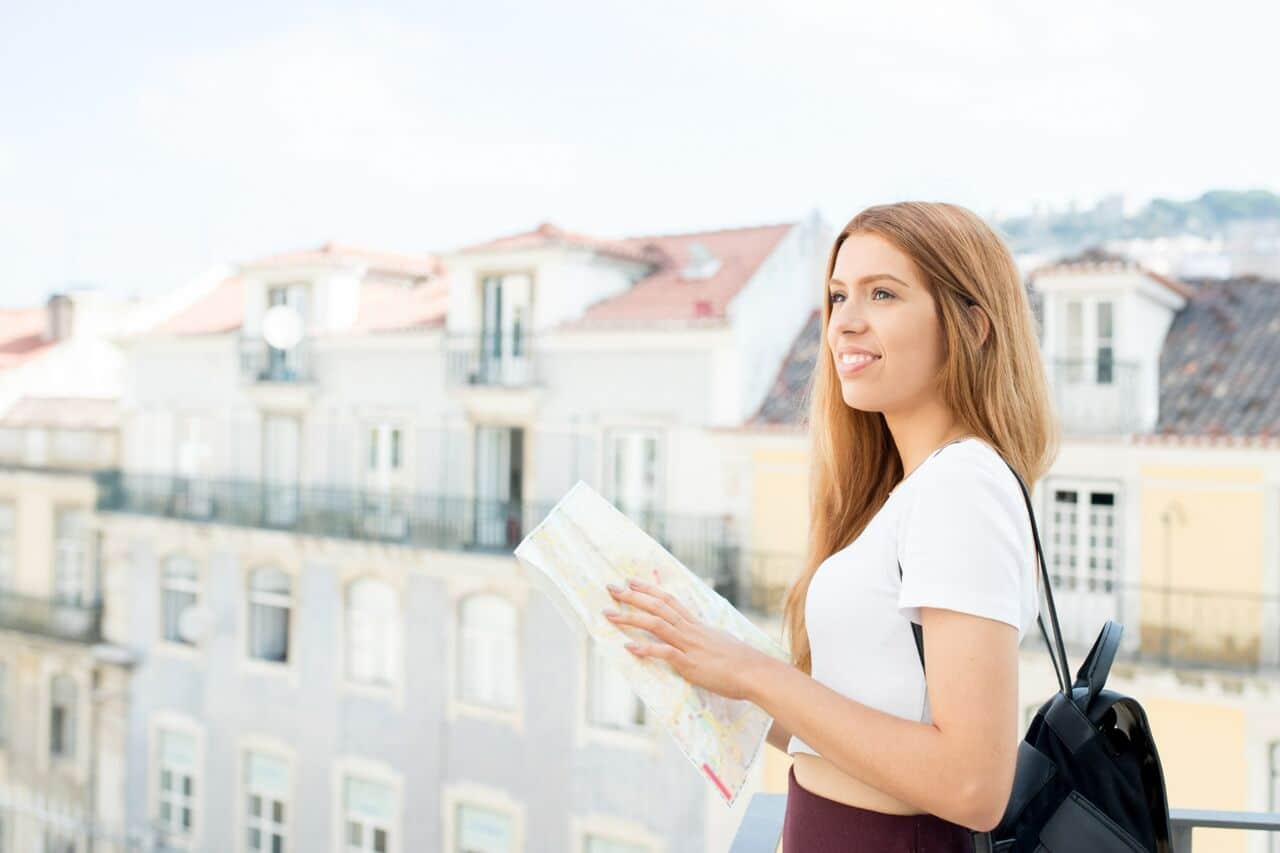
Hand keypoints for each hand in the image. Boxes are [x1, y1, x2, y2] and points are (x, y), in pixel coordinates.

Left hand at [602, 579, 767, 701]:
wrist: (755, 673)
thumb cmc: (741, 661)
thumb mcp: (721, 641)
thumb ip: (705, 637)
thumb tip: (699, 636)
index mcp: (697, 625)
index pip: (669, 600)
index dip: (648, 590)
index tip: (631, 582)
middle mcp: (690, 630)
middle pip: (657, 606)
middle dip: (632, 597)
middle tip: (611, 588)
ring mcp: (689, 645)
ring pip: (656, 625)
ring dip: (630, 618)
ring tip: (609, 614)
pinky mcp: (689, 663)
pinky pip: (664, 653)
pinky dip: (645, 649)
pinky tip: (628, 647)